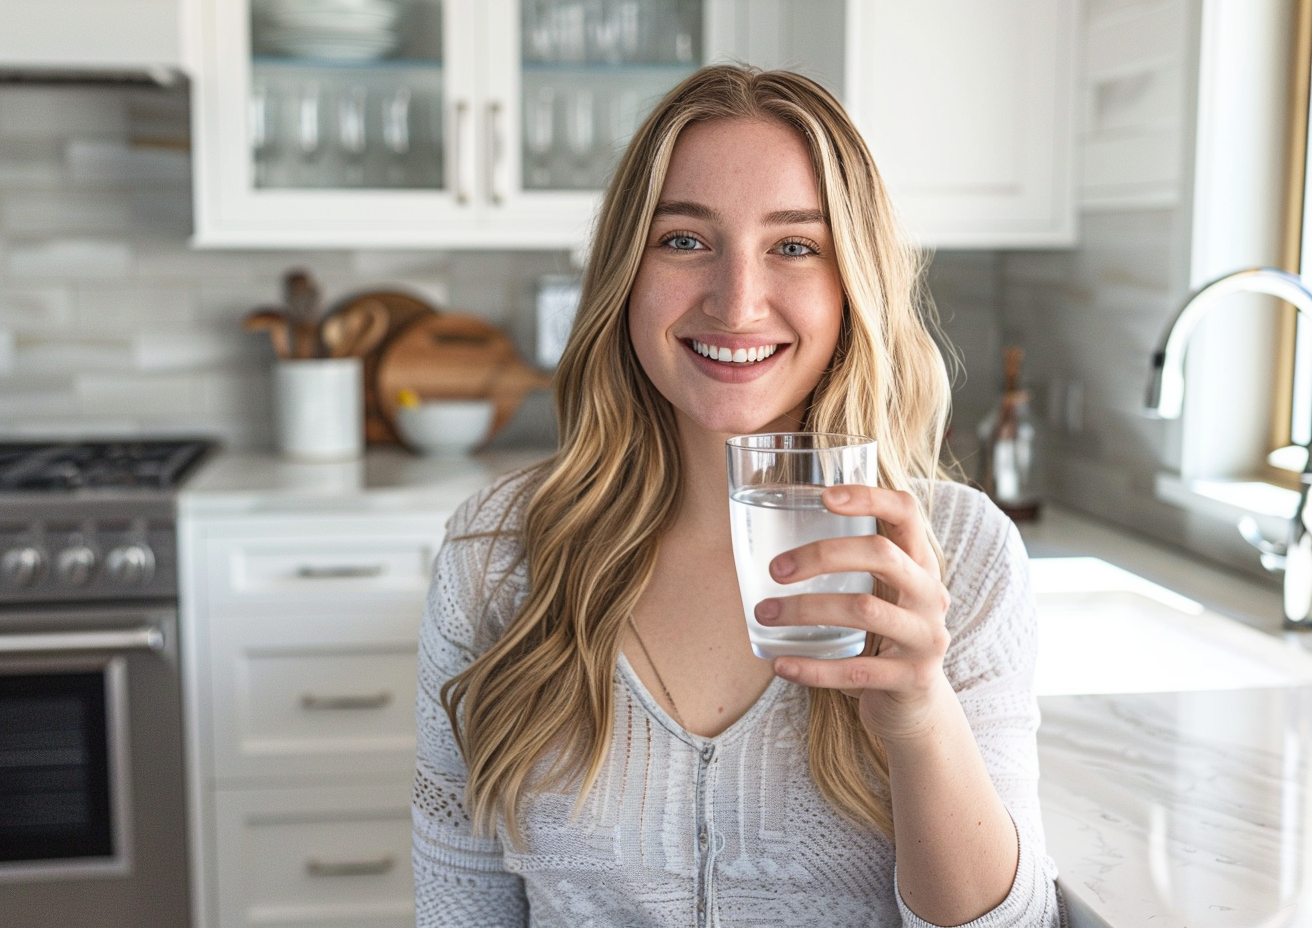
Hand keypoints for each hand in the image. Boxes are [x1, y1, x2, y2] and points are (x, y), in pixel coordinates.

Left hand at [755, 485, 953, 742]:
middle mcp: (931, 595)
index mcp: (920, 564)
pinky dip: (813, 668)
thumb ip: (851, 564)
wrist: (916, 708)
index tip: (823, 496)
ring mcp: (926, 637)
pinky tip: (780, 665)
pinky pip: (856, 670)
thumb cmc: (881, 638)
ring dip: (805, 609)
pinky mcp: (912, 679)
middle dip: (822, 555)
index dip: (869, 497)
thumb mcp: (880, 594)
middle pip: (881, 554)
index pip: (906, 512)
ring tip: (764, 613)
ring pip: (863, 609)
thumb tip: (766, 532)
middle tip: (775, 569)